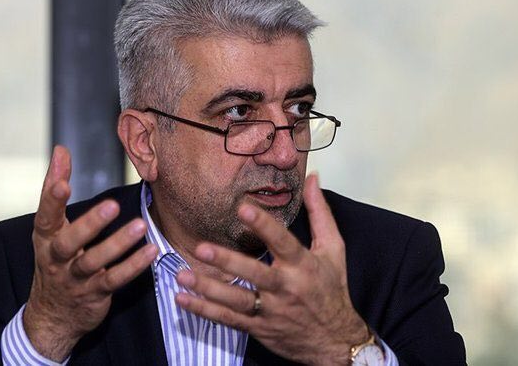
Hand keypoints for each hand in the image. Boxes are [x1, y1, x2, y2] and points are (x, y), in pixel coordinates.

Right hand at [23, 146, 157, 360]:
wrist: (53, 316)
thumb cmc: (56, 260)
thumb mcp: (51, 228)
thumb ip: (56, 189)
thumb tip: (60, 150)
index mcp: (46, 238)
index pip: (46, 216)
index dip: (51, 199)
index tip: (62, 181)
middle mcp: (57, 259)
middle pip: (69, 242)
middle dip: (90, 224)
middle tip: (112, 204)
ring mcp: (76, 278)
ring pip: (94, 261)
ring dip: (118, 244)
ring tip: (140, 225)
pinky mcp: (95, 293)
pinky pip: (115, 280)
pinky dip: (133, 266)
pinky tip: (151, 251)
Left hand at [174, 173, 367, 364]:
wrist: (335, 340)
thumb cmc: (331, 290)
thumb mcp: (333, 249)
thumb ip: (320, 212)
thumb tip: (312, 177)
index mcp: (302, 265)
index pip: (282, 242)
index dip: (264, 226)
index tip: (244, 209)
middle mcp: (285, 288)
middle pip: (254, 274)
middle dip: (227, 262)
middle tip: (202, 248)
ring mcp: (270, 310)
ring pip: (236, 300)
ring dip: (208, 288)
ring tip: (183, 274)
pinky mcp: (258, 327)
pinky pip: (228, 319)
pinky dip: (204, 310)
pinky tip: (182, 298)